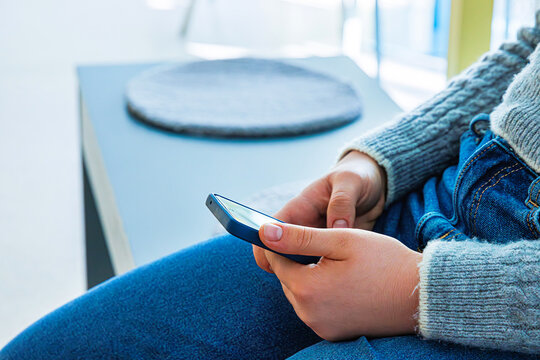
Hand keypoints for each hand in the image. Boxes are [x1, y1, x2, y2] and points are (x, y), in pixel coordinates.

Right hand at [254, 151, 385, 272]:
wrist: (377, 186)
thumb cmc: (359, 178)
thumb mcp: (351, 182)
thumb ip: (342, 202)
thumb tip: (336, 228)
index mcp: (301, 207)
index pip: (273, 228)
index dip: (266, 244)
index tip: (270, 262)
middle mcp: (305, 227)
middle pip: (284, 251)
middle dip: (287, 267)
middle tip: (308, 277)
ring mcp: (319, 242)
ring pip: (303, 264)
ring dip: (309, 274)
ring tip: (329, 279)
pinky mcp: (333, 253)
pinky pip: (324, 269)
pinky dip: (328, 277)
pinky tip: (343, 281)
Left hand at [258, 222, 421, 340]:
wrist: (421, 295)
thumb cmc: (383, 261)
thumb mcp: (340, 240)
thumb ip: (299, 236)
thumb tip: (263, 232)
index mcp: (307, 288)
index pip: (276, 260)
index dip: (282, 243)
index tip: (294, 232)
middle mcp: (308, 313)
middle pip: (287, 278)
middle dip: (297, 261)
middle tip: (323, 246)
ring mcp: (321, 327)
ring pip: (299, 293)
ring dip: (308, 277)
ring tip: (335, 263)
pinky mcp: (333, 334)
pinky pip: (314, 308)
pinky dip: (320, 294)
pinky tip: (341, 281)